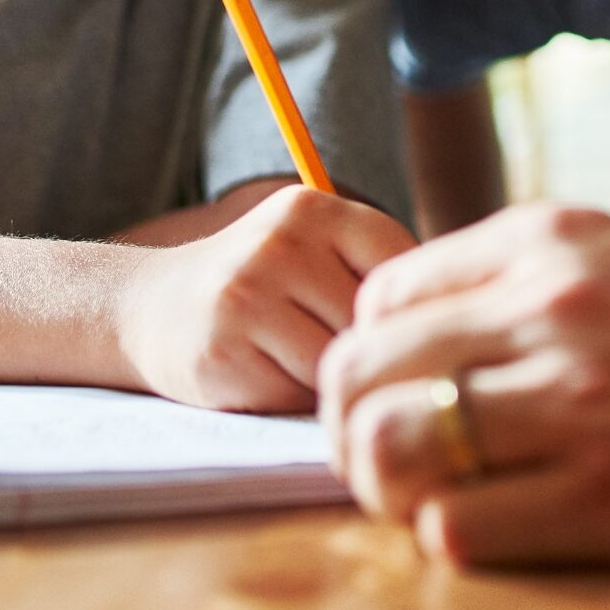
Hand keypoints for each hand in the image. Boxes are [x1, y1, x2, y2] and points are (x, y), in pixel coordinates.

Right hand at [117, 185, 415, 411]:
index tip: (378, 324)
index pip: (400, 268)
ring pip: (338, 363)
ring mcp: (247, 297)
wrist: (151, 308)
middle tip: (333, 351)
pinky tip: (267, 379)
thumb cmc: (259, 285)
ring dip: (331, 381)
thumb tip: (458, 318)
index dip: (398, 311)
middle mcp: (279, 244)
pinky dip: (294, 401)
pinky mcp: (224, 353)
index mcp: (312, 207)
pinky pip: (298, 396)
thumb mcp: (310, 246)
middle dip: (362, 349)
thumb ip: (372, 267)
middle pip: (370, 322)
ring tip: (297, 361)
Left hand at [318, 203, 609, 564]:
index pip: (382, 296)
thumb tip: (452, 334)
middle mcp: (548, 308)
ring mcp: (581, 402)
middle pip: (361, 372)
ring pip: (391, 451)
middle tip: (392, 469)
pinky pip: (463, 533)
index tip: (402, 396)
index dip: (374, 358)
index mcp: (552, 241)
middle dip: (354, 430)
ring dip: (392, 493)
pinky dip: (458, 543)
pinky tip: (504, 535)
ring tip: (437, 507)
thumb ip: (544, 279)